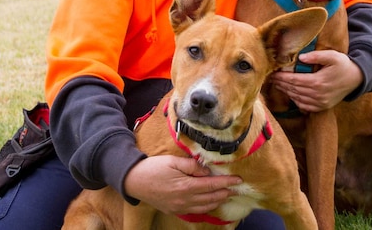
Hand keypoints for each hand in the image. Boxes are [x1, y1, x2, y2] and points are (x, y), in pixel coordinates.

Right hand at [123, 155, 241, 214]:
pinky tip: (209, 202)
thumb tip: (207, 170)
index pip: (212, 185)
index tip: (238, 180)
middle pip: (211, 198)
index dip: (227, 182)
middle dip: (225, 193)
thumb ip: (192, 165)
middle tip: (235, 188)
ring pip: (205, 207)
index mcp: (186, 186)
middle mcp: (185, 200)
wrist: (133, 181)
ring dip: (217, 201)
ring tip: (226, 195)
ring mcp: (180, 207)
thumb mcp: (173, 161)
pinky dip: (206, 207)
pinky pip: (195, 211)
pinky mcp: (174, 210)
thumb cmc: (153, 168)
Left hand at [269, 49, 362, 112]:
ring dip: (286, 92)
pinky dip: (295, 100)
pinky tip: (290, 94)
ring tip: (278, 85)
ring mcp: (320, 103)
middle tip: (271, 78)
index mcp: (318, 82)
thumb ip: (316, 56)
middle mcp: (318, 95)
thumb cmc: (343, 65)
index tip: (273, 73)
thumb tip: (301, 57)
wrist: (356, 79)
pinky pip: (304, 106)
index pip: (294, 80)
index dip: (282, 77)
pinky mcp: (322, 107)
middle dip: (281, 84)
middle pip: (294, 89)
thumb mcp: (333, 56)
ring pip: (297, 98)